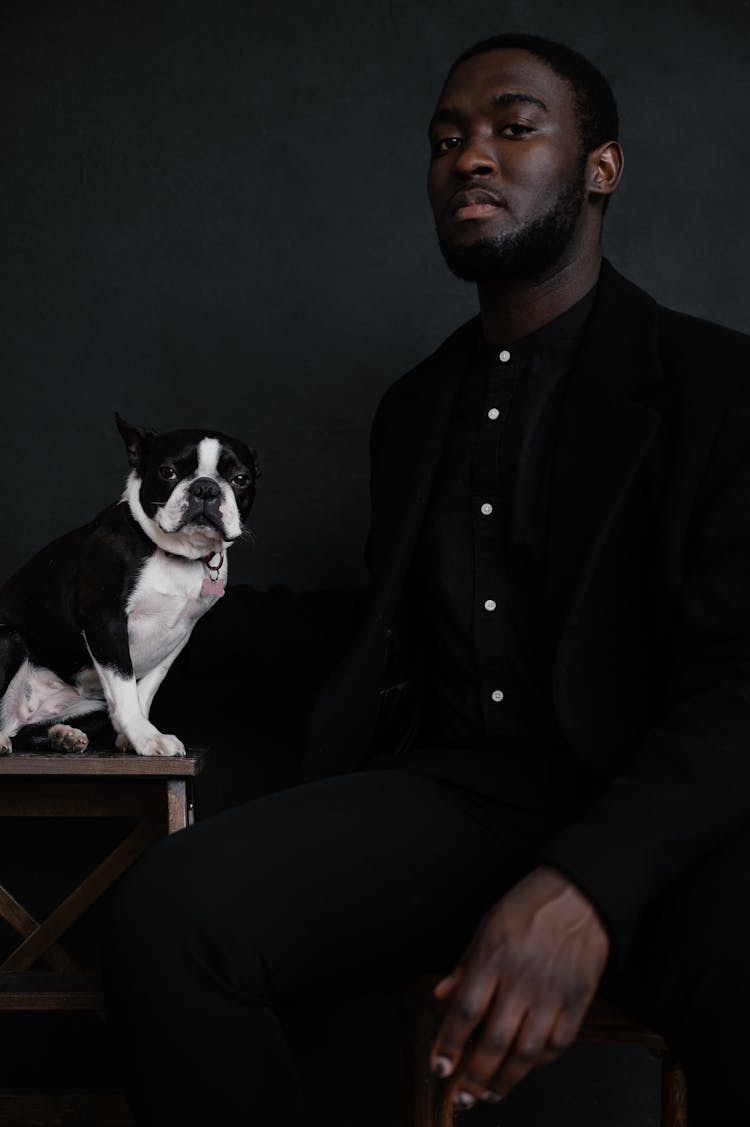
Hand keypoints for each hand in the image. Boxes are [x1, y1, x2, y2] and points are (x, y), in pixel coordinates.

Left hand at [429, 866, 608, 1107]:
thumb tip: (441, 996)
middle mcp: (522, 979)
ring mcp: (552, 993)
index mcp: (494, 957)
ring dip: (505, 1080)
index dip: (450, 1044)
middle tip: (461, 1095)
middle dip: (474, 1075)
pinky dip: (539, 1064)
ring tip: (489, 1095)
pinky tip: (524, 1070)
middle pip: (494, 1040)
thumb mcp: (486, 926)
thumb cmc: (529, 907)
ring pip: (527, 1051)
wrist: (579, 895)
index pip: (465, 1011)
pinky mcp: (577, 1000)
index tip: (439, 1066)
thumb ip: (464, 966)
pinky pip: (558, 1044)